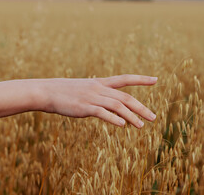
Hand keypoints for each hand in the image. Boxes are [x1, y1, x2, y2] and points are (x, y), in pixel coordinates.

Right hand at [39, 75, 157, 127]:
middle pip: (125, 97)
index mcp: (101, 82)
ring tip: (141, 126)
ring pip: (117, 105)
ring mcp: (92, 97)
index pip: (125, 79)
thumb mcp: (85, 89)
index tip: (156, 80)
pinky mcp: (85, 107)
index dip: (141, 79)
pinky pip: (102, 112)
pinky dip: (113, 118)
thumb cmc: (66, 92)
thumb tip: (109, 104)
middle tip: (153, 117)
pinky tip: (122, 125)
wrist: (47, 92)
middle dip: (141, 107)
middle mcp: (99, 88)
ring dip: (131, 116)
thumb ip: (99, 94)